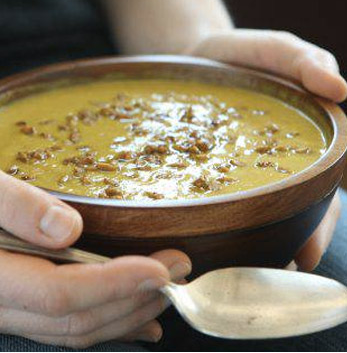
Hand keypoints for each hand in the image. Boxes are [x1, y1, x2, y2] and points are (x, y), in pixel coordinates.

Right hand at [0, 171, 190, 347]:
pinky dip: (105, 322)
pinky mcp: (17, 302)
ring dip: (125, 315)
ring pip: (72, 329)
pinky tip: (135, 320)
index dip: (115, 285)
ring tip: (165, 298)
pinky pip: (63, 324)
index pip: (61, 293)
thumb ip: (12, 205)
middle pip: (75, 317)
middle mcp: (0, 303)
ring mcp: (7, 309)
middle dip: (133, 299)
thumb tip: (67, 228)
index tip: (162, 269)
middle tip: (179, 273)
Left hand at [187, 29, 345, 269]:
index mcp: (298, 146)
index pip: (319, 193)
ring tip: (236, 270)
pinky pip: (208, 196)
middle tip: (267, 275)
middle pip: (287, 213)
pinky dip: (211, 219)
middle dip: (283, 245)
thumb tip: (340, 88)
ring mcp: (233, 170)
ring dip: (250, 243)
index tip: (303, 256)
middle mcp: (269, 166)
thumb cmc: (244, 55)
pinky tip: (201, 236)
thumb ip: (305, 62)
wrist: (195, 56)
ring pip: (250, 213)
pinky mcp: (201, 167)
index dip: (317, 226)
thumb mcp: (277, 51)